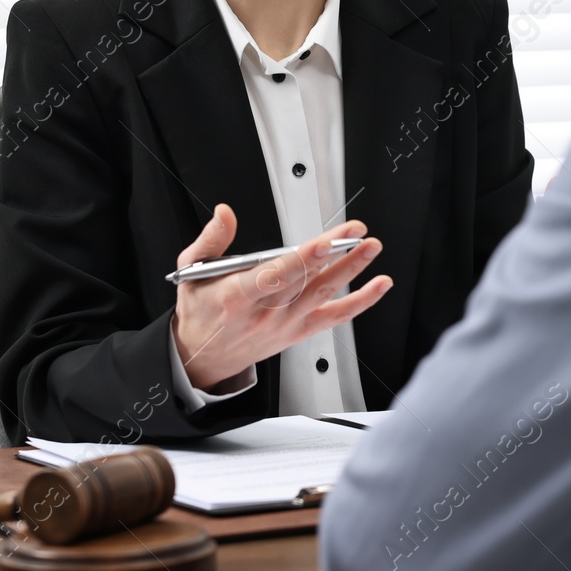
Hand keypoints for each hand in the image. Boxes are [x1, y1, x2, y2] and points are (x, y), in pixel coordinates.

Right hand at [171, 204, 391, 390]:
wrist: (203, 357)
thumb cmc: (200, 311)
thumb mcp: (191, 272)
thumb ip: (210, 240)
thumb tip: (225, 213)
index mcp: (237, 296)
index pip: (276, 276)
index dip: (303, 259)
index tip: (324, 242)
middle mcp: (265, 312)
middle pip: (306, 279)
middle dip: (334, 252)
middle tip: (355, 230)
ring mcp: (285, 324)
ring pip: (325, 294)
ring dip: (352, 270)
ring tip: (371, 247)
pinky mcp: (298, 332)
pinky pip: (335, 317)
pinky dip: (361, 302)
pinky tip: (379, 285)